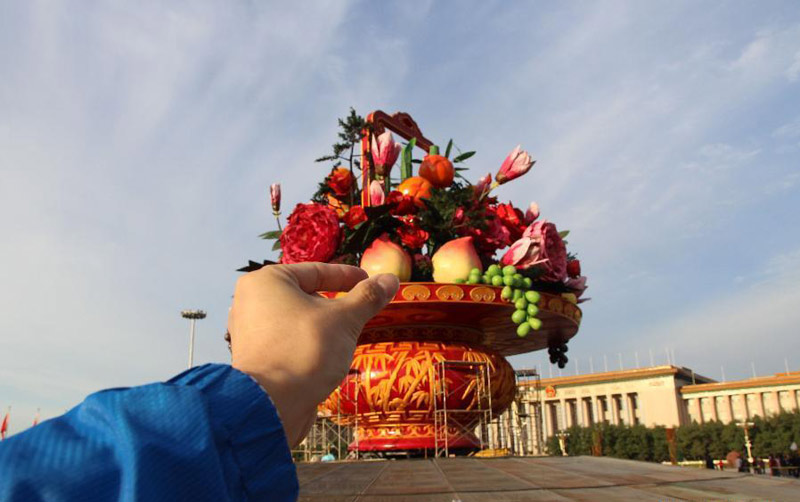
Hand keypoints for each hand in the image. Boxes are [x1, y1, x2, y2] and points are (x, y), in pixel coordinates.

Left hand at [227, 263, 398, 446]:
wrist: (273, 405)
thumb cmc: (305, 350)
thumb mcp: (344, 319)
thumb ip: (368, 297)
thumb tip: (390, 280)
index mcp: (267, 281)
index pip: (316, 271)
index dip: (347, 276)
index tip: (369, 282)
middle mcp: (251, 302)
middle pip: (305, 295)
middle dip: (335, 304)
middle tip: (361, 312)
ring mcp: (250, 332)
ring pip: (297, 320)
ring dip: (324, 326)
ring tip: (346, 336)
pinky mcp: (256, 358)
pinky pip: (288, 341)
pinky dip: (309, 344)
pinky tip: (327, 356)